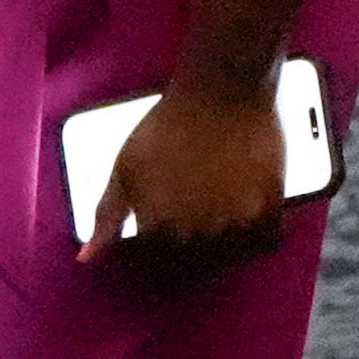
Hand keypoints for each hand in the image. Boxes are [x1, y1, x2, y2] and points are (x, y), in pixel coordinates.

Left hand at [86, 81, 291, 266]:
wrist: (221, 89)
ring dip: (225, 250)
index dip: (159, 255)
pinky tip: (247, 220)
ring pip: (231, 260)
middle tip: (194, 228)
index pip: (157, 266)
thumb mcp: (125, 167)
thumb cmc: (166, 126)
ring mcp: (235, 221)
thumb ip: (107, 216)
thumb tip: (88, 259)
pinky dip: (258, 239)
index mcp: (158, 224)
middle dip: (191, 256)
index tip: (164, 240)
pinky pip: (267, 243)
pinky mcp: (269, 206)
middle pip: (195, 269)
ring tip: (219, 224)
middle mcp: (197, 230)